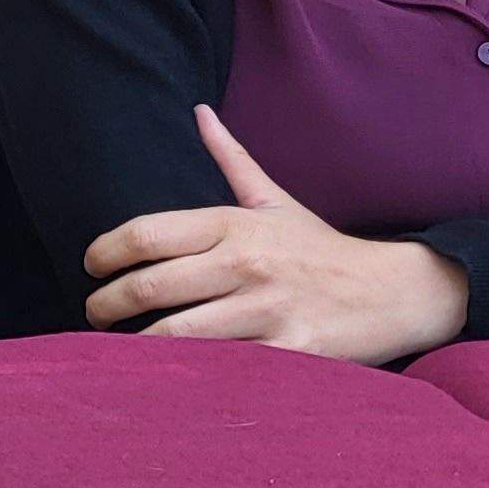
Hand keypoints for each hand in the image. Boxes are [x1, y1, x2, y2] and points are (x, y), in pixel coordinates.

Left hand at [82, 105, 465, 364]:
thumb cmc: (322, 248)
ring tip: (118, 346)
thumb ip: (233, 159)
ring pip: (176, 334)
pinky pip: (220, 368)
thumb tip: (200, 113)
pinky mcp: (289, 352)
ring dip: (134, 346)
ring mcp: (267, 309)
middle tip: (94, 313)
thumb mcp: (275, 200)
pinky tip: (166, 374)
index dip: (103, 253)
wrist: (397, 291)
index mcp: (235, 224)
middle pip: (148, 286)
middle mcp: (246, 263)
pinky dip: (185, 374)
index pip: (145, 234)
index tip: (91, 267)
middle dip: (104, 305)